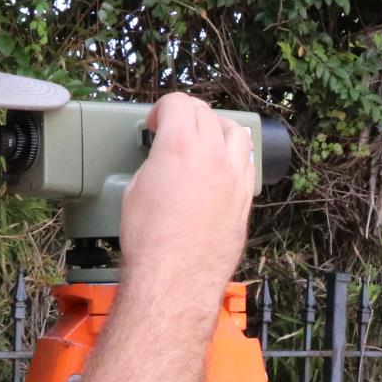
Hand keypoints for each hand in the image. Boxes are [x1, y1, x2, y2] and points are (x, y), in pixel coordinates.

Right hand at [119, 93, 254, 294]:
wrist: (175, 278)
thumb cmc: (150, 241)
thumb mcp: (135, 190)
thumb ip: (155, 163)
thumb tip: (162, 161)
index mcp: (181, 145)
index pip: (178, 103)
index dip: (161, 109)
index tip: (156, 122)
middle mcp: (213, 156)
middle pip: (207, 114)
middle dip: (188, 115)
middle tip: (175, 127)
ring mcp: (234, 177)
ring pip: (236, 133)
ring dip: (219, 128)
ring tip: (206, 139)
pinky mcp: (244, 199)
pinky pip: (247, 163)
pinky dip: (235, 156)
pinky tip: (224, 165)